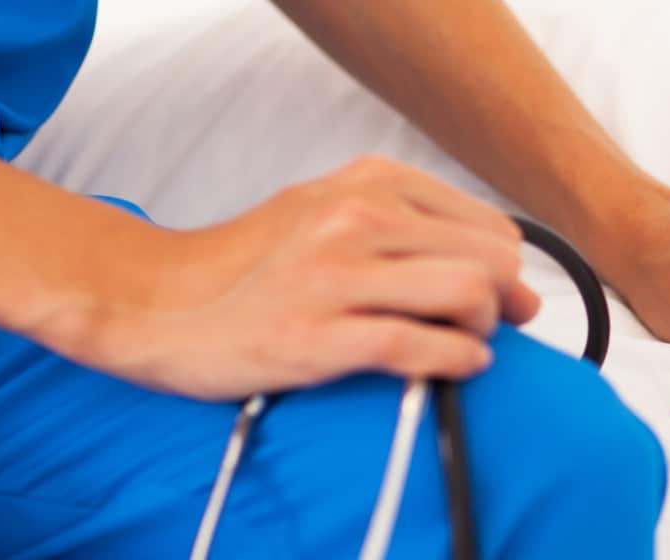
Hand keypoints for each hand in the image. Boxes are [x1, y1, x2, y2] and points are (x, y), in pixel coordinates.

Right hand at [38, 156, 540, 400]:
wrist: (155, 299)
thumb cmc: (253, 266)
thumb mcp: (332, 213)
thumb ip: (414, 230)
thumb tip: (514, 279)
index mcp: (369, 182)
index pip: (490, 226)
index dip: (507, 271)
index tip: (500, 299)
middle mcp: (357, 217)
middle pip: (491, 259)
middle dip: (505, 301)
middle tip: (486, 328)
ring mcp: (335, 274)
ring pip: (467, 293)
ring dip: (483, 329)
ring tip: (463, 344)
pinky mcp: (314, 334)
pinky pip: (418, 345)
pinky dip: (456, 361)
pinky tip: (453, 367)